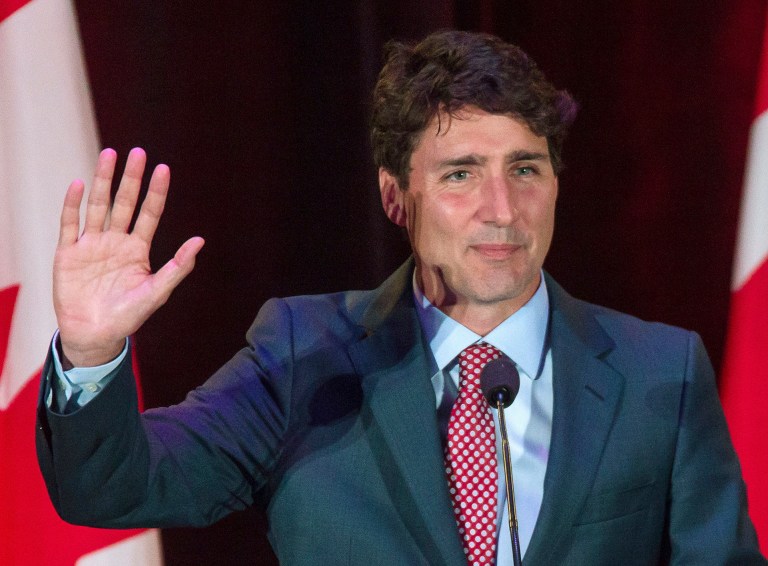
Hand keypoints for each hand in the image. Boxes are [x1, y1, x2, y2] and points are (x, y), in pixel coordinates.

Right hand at [54, 148, 204, 367]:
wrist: (95, 335)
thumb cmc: (128, 315)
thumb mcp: (157, 291)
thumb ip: (178, 267)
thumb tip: (200, 241)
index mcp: (138, 249)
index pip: (149, 213)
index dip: (156, 192)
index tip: (163, 169)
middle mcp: (115, 241)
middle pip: (124, 203)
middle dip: (131, 178)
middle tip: (137, 152)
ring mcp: (91, 245)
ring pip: (98, 206)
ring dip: (103, 181)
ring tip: (109, 155)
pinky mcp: (68, 253)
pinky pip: (69, 224)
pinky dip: (72, 205)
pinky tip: (77, 185)